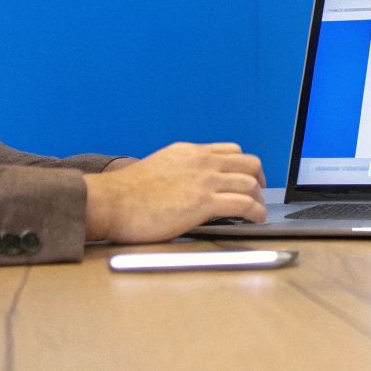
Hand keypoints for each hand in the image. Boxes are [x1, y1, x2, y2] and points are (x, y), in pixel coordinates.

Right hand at [83, 142, 266, 242]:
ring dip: (259, 198)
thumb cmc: (126, 194)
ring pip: (249, 182)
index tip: (247, 178)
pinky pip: (243, 204)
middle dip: (258, 179)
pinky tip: (257, 218)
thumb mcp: (158, 169)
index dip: (243, 166)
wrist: (111, 201)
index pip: (229, 151)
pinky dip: (256, 211)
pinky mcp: (203, 202)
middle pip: (247, 163)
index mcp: (188, 152)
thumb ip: (179, 172)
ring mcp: (204, 180)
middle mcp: (201, 161)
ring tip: (259, 211)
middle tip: (257, 194)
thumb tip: (189, 187)